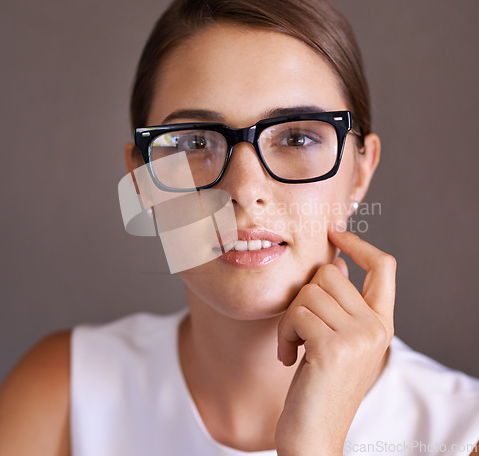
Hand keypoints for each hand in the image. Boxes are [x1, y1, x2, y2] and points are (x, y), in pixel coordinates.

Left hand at [274, 228, 395, 454]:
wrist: (314, 436)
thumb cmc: (320, 386)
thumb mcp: (336, 340)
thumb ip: (340, 304)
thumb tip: (334, 262)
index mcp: (381, 323)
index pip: (384, 267)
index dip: (360, 244)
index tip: (336, 232)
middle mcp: (376, 327)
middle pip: (329, 273)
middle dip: (303, 297)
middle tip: (300, 329)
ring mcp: (358, 338)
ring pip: (308, 292)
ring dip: (290, 319)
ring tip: (294, 347)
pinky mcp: (333, 349)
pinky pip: (296, 314)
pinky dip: (283, 335)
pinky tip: (289, 359)